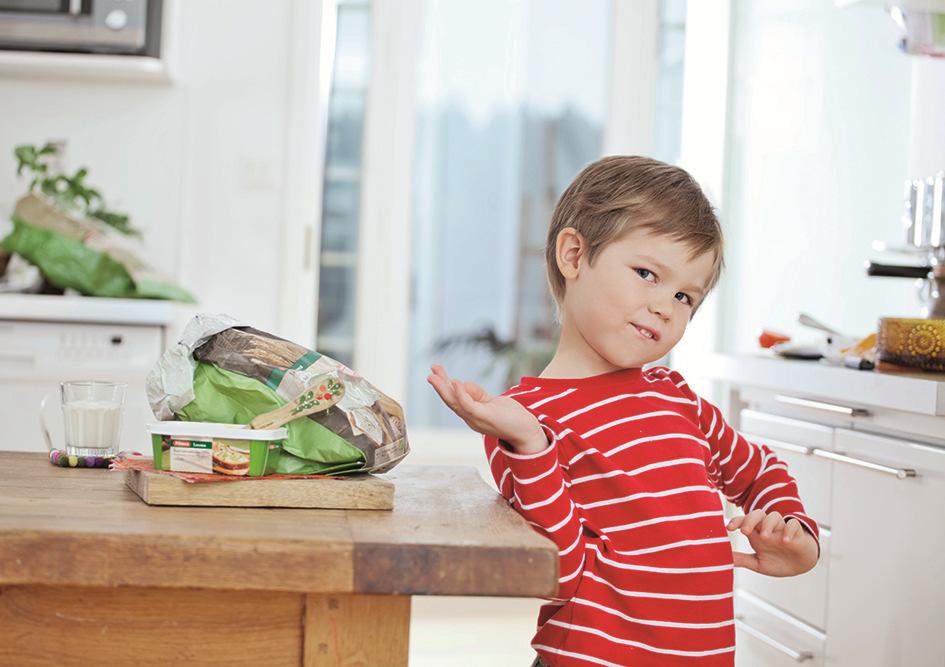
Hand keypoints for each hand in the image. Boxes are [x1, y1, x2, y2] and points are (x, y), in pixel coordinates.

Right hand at [426, 364, 547, 453]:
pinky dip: (461, 395)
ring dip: (444, 389)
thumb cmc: (510, 416)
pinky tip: (456, 383)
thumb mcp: (491, 401)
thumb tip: (461, 383)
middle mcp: (470, 419)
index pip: (453, 398)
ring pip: (455, 403)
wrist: (527, 431)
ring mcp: (477, 420)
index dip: (444, 385)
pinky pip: (469, 406)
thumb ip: (476, 393)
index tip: (436, 371)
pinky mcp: (486, 418)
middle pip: (450, 401)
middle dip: (439, 387)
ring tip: (435, 376)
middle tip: (429, 374)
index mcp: (470, 415)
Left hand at [727, 510, 818, 576]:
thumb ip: (742, 559)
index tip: (728, 528)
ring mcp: (783, 529)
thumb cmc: (777, 562)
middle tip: (745, 531)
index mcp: (757, 534)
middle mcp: (768, 528)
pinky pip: (793, 524)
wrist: (800, 567)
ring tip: (765, 537)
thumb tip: (723, 559)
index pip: (745, 521)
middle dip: (750, 519)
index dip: (736, 521)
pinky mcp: (797, 533)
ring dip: (768, 524)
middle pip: (758, 514)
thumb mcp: (758, 563)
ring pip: (774, 516)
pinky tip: (786, 541)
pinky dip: (789, 530)